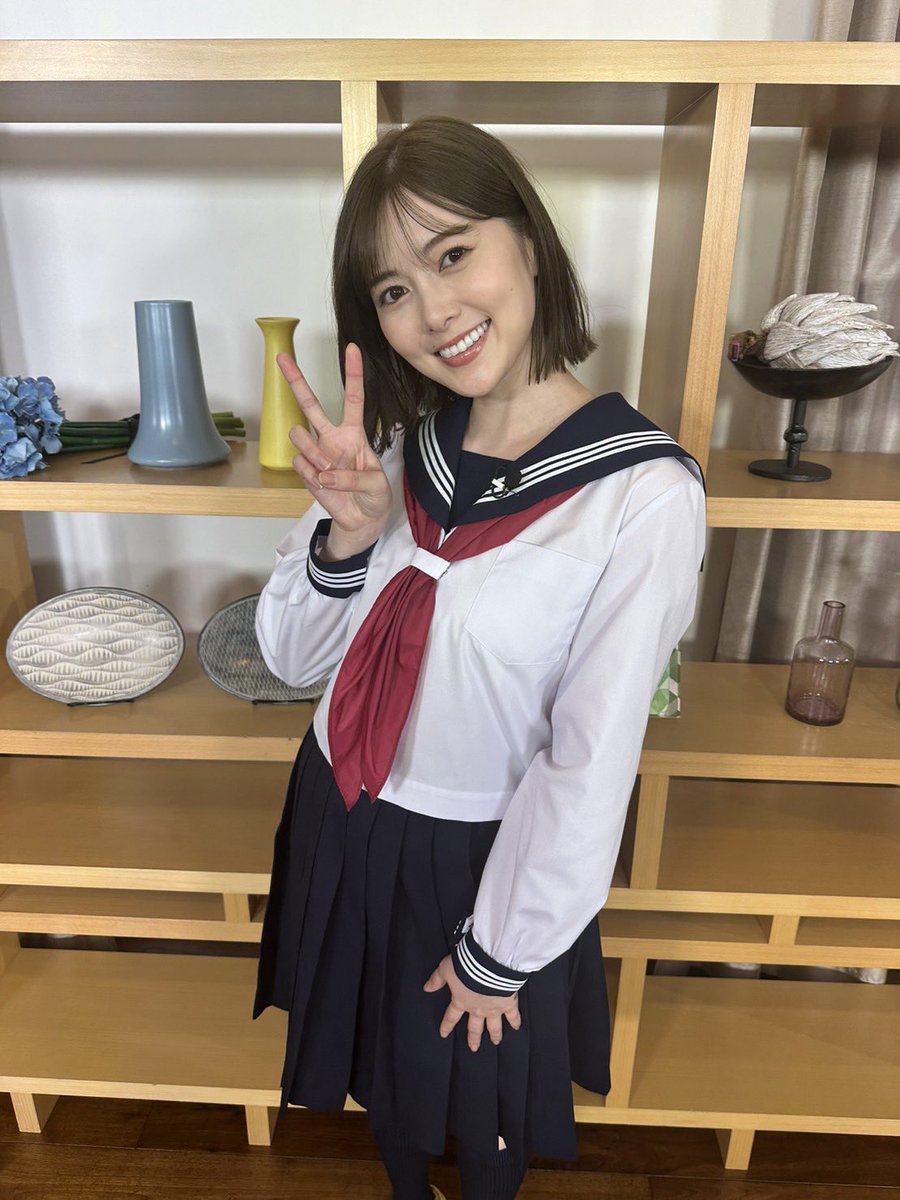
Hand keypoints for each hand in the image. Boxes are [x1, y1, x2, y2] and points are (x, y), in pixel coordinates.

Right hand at [277, 343, 391, 541]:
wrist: (362, 519)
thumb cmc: (374, 495)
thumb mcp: (377, 484)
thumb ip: (354, 477)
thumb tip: (325, 474)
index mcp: (354, 432)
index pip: (353, 398)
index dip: (353, 374)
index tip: (353, 348)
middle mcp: (331, 437)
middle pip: (310, 404)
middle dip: (295, 380)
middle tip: (281, 357)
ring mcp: (316, 452)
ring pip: (300, 435)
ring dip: (314, 453)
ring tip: (328, 471)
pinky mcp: (305, 470)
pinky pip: (300, 464)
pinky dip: (313, 476)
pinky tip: (323, 483)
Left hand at [423, 954, 521, 1050]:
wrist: (488, 965)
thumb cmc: (466, 966)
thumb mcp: (446, 969)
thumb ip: (436, 980)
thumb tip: (426, 988)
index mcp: (461, 1001)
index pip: (451, 1017)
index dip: (447, 1025)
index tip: (444, 1034)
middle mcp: (477, 1009)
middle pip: (474, 1027)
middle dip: (473, 1038)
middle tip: (473, 1048)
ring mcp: (494, 1008)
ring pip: (493, 1026)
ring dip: (494, 1035)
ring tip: (495, 1042)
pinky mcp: (508, 1003)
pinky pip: (513, 1015)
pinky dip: (515, 1021)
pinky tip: (517, 1027)